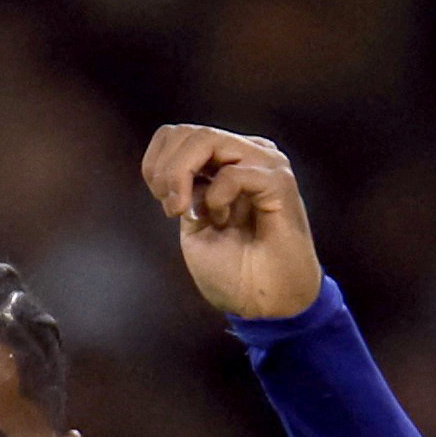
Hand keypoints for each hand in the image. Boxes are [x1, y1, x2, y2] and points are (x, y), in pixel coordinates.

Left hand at [141, 124, 324, 322]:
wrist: (266, 304)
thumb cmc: (235, 272)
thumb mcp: (194, 226)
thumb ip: (185, 191)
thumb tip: (174, 170)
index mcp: (228, 162)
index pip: (181, 135)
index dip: (157, 162)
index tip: (160, 199)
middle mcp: (247, 154)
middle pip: (189, 132)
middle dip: (165, 170)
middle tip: (171, 209)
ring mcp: (265, 163)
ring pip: (207, 138)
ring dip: (181, 175)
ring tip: (184, 211)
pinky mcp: (278, 181)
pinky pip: (232, 173)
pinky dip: (216, 198)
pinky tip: (225, 221)